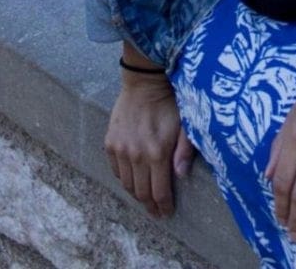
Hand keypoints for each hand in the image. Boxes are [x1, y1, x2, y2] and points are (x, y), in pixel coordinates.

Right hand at [104, 71, 195, 218]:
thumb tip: (181, 175)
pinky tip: (133, 178)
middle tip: (156, 211)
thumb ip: (184, 150)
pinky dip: (124, 179)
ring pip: (127, 185)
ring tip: (145, 198)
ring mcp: (120, 150)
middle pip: (141, 193)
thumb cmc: (169, 102)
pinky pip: (116, 171)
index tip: (167, 214)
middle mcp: (136, 155)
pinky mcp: (110, 143)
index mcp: (157, 152)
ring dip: (137, 194)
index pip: (159, 191)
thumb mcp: (185, 124)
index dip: (163, 206)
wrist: (144, 82)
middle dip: (150, 206)